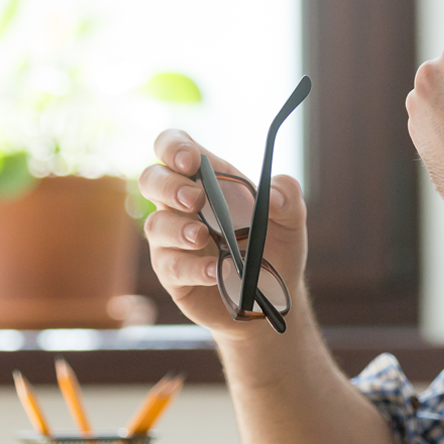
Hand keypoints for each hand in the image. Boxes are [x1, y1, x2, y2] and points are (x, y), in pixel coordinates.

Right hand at [139, 132, 308, 340]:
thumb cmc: (274, 248)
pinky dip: (192, 267)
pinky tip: (215, 270)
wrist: (271, 297)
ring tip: (201, 236)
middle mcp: (182, 205)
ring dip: (177, 228)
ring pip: (155, 225)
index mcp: (208, 179)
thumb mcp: (291, 220)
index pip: (174, 147)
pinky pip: (170, 266)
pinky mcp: (173, 274)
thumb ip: (288, 197)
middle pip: (152, 180)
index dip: (174, 147)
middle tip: (195, 199)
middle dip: (168, 185)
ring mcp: (173, 240)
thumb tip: (273, 195)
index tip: (192, 161)